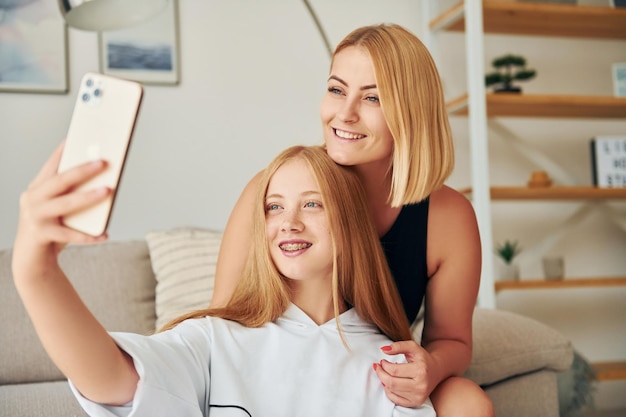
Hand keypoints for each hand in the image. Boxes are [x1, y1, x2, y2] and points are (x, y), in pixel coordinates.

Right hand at [12, 142, 110, 278]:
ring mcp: (34, 216)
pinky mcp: (40, 235)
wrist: (31, 259)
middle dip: (83, 170)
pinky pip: (70, 235)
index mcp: (37, 188)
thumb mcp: (60, 209)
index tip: (78, 136)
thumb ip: (73, 195)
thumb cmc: (51, 229)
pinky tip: (105, 234)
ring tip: (108, 190)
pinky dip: (90, 236)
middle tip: (104, 162)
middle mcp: (32, 198)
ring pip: (66, 204)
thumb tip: (105, 183)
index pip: (52, 164)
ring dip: (89, 197)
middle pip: (60, 180)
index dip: (64, 150)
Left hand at [373, 340, 436, 407]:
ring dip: (384, 381)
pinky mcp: (416, 402)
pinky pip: (395, 399)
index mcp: (420, 370)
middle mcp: (421, 385)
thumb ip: (398, 346)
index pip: (394, 370)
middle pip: (391, 382)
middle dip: (381, 374)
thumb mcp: (412, 347)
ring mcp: (418, 396)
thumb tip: (383, 349)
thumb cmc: (422, 359)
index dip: (384, 365)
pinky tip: (390, 383)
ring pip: (392, 391)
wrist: (436, 370)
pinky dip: (389, 391)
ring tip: (385, 373)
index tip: (382, 361)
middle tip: (379, 367)